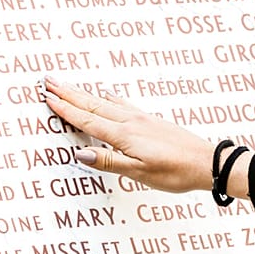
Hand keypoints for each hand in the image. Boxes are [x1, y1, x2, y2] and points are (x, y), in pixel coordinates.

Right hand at [42, 75, 214, 192]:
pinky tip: (107, 95)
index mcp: (124, 135)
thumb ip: (110, 162)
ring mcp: (142, 119)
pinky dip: (109, 98)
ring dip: (85, 94)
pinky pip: (123, 105)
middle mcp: (131, 122)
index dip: (66, 109)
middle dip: (69, 94)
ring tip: (69, 86)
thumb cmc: (175, 172)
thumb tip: (81, 153)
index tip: (47, 97)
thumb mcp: (140, 173)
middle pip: (93, 105)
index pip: (88, 120)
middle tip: (49, 81)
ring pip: (106, 103)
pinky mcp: (152, 121)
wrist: (207, 162)